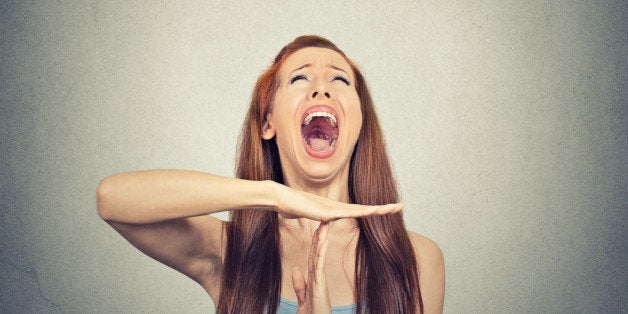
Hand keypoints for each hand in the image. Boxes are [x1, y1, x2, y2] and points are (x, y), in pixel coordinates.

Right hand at [275, 184, 402, 220]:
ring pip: (358, 210)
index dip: (373, 210)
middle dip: (383, 208)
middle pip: (364, 209)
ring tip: (393, 209)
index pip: (358, 211)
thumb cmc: (289, 206)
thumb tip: (317, 219)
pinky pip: (346, 213)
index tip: (387, 209)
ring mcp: (331, 208)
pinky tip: (370, 212)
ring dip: (376, 210)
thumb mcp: (306, 215)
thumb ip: (314, 216)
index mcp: (334, 210)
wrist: (279, 198)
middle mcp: (336, 207)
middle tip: (401, 206)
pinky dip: (359, 212)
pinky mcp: (325, 212)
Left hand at [292, 222, 330, 313]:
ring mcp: (320, 281)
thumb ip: (300, 286)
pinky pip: (320, 266)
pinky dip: (322, 253)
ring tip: (324, 226)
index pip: (314, 257)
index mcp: (314, 280)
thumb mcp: (303, 299)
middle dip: (320, 237)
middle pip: (318, 253)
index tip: (317, 230)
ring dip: (322, 241)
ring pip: (320, 257)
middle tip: (324, 220)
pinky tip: (324, 242)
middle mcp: (318, 278)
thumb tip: (296, 270)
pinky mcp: (320, 286)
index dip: (315, 243)